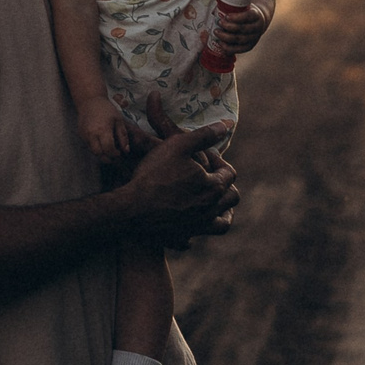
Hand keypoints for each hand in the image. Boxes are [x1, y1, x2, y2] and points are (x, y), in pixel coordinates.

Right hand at [75, 97, 135, 163]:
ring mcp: (84, 135)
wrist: (90, 101)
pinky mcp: (80, 135)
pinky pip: (88, 146)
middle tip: (114, 156)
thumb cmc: (106, 109)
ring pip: (93, 151)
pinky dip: (96, 148)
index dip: (115, 154)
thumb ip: (123, 136)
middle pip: (99, 154)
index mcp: (103, 130)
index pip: (108, 149)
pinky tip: (101, 143)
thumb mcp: (119, 120)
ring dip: (101, 154)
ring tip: (109, 150)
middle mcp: (91, 134)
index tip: (119, 153)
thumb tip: (126, 151)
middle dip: (107, 158)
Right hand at [117, 95, 239, 245]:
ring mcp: (198, 226)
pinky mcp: (181, 237)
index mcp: (214, 187)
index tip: (203, 156)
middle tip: (209, 177)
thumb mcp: (178, 145)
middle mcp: (211, 209)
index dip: (218, 161)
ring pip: (222, 222)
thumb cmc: (154, 174)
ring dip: (221, 211)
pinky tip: (189, 224)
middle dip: (225, 185)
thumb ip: (203, 135)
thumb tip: (225, 126)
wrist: (132, 209)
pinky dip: (195, 231)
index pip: (229, 173)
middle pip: (232, 197)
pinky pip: (194, 239)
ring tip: (210, 202)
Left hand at [210, 0, 270, 58]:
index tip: (226, 16)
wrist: (258, 20)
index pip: (248, 16)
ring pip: (240, 40)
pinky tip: (221, 44)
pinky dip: (229, 48)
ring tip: (216, 32)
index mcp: (256, 15)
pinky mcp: (250, 46)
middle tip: (219, 23)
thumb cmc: (246, 11)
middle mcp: (258, 27)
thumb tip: (214, 4)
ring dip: (226, 37)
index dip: (237, 17)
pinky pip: (240, 49)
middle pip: (242, 29)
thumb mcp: (244, 5)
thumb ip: (232, 4)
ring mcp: (254, 38)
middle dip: (229, 27)